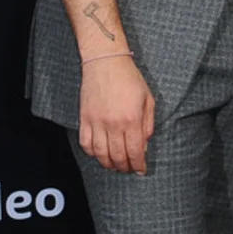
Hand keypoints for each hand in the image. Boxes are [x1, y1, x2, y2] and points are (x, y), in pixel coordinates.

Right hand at [79, 56, 154, 173]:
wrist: (106, 63)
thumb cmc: (130, 79)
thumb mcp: (148, 100)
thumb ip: (148, 124)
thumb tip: (144, 145)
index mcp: (132, 119)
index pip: (135, 151)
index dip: (139, 165)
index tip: (141, 170)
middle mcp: (113, 124)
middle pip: (118, 156)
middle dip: (125, 167)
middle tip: (129, 170)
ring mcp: (96, 122)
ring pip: (100, 154)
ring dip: (109, 164)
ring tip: (116, 166)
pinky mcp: (84, 119)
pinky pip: (85, 144)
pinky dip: (92, 154)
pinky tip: (100, 154)